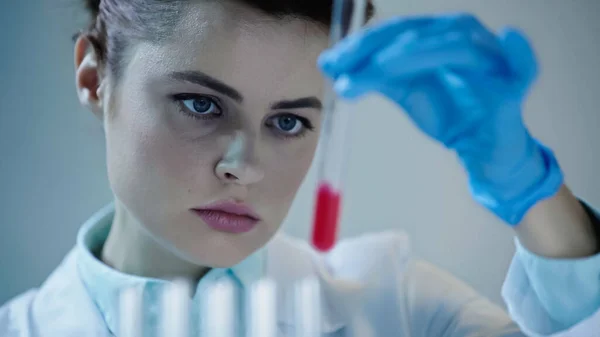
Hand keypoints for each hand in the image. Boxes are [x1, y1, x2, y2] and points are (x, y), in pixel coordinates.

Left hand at [318, 14, 563, 224]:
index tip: (329, 63)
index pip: (397, 31)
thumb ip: (372, 76)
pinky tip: (512, 40)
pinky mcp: (510, 89)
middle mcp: (466, 39)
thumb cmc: (448, 113)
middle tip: (341, 67)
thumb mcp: (404, 90)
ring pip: (452, 46)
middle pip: (419, 32)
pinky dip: (520, 55)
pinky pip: (520, 70)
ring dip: (412, 55)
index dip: (361, 45)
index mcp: (439, 36)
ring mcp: (490, 61)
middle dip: (376, 48)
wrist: (480, 149)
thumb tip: (329, 66)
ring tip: (377, 70)